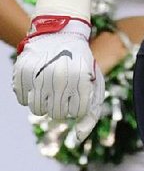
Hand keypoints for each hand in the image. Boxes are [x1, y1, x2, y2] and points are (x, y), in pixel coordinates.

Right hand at [13, 15, 105, 140]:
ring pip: (37, 110)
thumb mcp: (94, 84)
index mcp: (82, 78)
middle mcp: (61, 76)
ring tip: (50, 87)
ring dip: (44, 103)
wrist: (61, 33)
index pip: (77, 112)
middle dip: (61, 106)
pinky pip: (21, 99)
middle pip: (57, 114)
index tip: (77, 91)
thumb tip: (78, 138)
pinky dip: (28, 94)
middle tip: (62, 90)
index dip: (77, 105)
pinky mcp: (23, 71)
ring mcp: (41, 73)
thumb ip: (91, 113)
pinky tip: (37, 80)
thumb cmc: (80, 63)